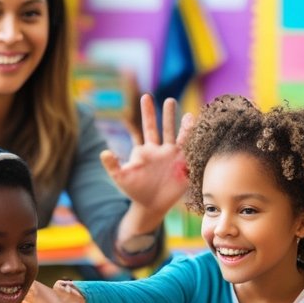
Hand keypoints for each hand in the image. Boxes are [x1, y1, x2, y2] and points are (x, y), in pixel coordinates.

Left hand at [102, 94, 191, 215]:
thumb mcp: (121, 177)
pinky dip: (195, 143)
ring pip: (180, 138)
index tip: (146, 97)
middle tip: (168, 100)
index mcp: (146, 150)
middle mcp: (161, 150)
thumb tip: (103, 152)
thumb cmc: (134, 191)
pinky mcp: (183, 167)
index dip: (147, 113)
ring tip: (190, 115)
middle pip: (164, 128)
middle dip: (167, 114)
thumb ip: (113, 165)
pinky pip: (190, 152)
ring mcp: (173, 158)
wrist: (150, 206)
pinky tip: (200, 132)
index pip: (146, 128)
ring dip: (183, 126)